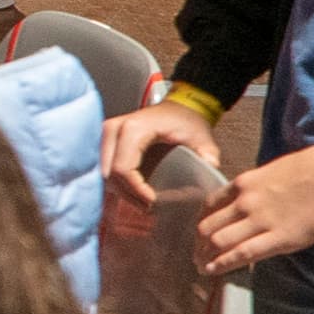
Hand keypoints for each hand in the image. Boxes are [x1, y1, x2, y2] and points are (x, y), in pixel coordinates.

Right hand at [101, 99, 222, 207]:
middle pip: (109, 174)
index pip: (122, 169)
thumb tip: (209, 167)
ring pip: (103, 174)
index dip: (136, 190)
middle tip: (148, 205)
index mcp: (133, 128)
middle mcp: (113, 130)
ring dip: (121, 190)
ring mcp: (105, 135)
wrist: (178, 108)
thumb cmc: (186, 121)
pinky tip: (135, 191)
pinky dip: (118, 184)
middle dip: (128, 194)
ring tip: (143, 200)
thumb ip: (207, 153)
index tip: (152, 202)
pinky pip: (104, 169)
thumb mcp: (201, 137)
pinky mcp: (104, 142)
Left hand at [198, 141, 313, 275]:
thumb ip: (255, 189)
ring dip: (206, 256)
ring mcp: (261, 220)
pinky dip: (223, 264)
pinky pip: (243, 253)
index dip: (201, 222)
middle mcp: (246, 202)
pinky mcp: (280, 238)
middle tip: (196, 254)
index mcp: (244, 183)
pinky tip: (213, 270)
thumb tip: (248, 204)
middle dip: (198, 243)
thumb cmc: (313, 168)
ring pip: (218, 241)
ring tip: (202, 266)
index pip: (210, 205)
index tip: (199, 233)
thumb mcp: (273, 172)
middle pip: (208, 226)